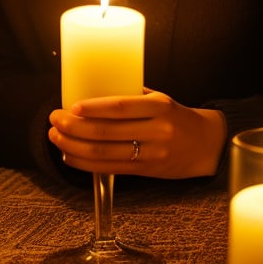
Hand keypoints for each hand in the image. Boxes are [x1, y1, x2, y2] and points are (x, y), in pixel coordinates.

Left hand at [48, 89, 225, 178]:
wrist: (207, 145)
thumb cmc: (176, 116)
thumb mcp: (160, 99)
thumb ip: (130, 96)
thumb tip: (90, 91)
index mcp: (159, 107)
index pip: (120, 107)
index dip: (93, 108)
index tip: (71, 106)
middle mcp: (156, 131)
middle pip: (107, 133)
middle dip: (74, 128)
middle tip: (55, 120)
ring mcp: (152, 154)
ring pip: (105, 154)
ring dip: (74, 147)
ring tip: (56, 138)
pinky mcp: (147, 172)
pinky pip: (110, 169)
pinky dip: (85, 163)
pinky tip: (69, 156)